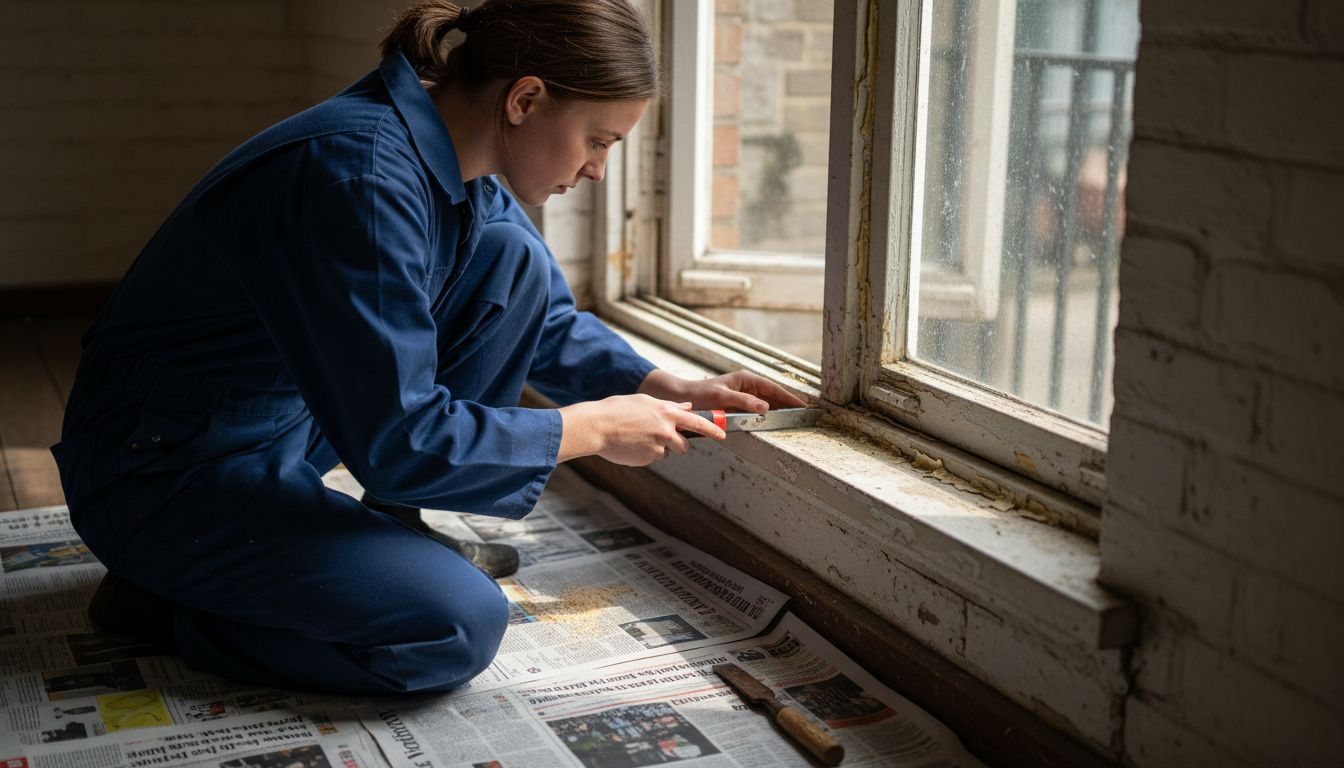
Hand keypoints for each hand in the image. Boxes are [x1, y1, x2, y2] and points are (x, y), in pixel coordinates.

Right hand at [557, 394, 726, 465]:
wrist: (597, 426)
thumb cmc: (617, 410)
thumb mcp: (645, 402)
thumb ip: (668, 406)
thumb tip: (686, 407)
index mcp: (666, 412)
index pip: (697, 422)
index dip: (713, 429)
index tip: (723, 434)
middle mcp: (665, 430)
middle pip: (683, 445)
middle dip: (676, 444)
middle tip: (660, 438)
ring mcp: (657, 447)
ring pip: (665, 453)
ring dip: (657, 449)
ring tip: (637, 439)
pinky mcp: (647, 459)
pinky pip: (650, 459)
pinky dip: (643, 454)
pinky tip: (629, 445)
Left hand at [636, 369, 806, 413]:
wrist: (682, 399)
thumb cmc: (700, 395)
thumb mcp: (722, 398)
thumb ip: (745, 402)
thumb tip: (766, 408)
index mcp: (746, 379)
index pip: (774, 389)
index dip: (790, 398)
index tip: (804, 406)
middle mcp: (747, 386)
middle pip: (774, 396)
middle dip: (789, 405)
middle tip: (806, 416)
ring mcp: (743, 396)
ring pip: (767, 404)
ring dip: (780, 411)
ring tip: (796, 421)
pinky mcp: (738, 406)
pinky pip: (758, 411)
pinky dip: (768, 417)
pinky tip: (775, 424)